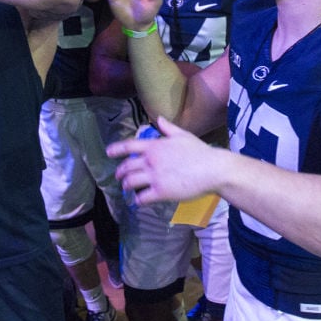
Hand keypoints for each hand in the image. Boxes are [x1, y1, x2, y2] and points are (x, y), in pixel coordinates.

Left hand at [107, 118, 222, 203]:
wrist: (212, 169)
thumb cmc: (200, 151)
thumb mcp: (183, 135)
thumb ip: (168, 128)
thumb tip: (159, 119)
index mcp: (155, 146)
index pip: (129, 146)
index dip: (116, 150)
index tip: (108, 153)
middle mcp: (151, 160)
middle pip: (127, 167)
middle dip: (120, 173)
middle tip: (119, 177)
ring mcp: (155, 176)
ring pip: (130, 182)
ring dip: (127, 187)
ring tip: (128, 190)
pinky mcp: (161, 192)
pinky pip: (142, 197)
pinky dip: (138, 200)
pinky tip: (139, 201)